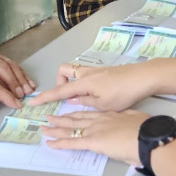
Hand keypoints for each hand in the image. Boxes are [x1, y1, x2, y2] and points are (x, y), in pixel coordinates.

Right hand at [30, 62, 154, 111]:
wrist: (142, 77)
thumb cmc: (123, 93)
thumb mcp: (103, 105)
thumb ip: (84, 102)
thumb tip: (72, 99)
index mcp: (83, 82)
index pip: (59, 91)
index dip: (45, 97)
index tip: (33, 102)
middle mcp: (86, 73)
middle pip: (63, 71)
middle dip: (59, 83)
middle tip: (67, 97)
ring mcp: (95, 70)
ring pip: (75, 72)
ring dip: (72, 83)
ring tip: (81, 98)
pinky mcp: (103, 71)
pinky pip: (85, 75)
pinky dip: (83, 83)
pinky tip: (94, 95)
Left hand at [40, 109, 148, 164]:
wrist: (148, 136)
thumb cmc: (146, 131)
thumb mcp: (136, 122)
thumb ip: (129, 124)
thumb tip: (130, 129)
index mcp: (110, 115)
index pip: (90, 114)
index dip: (78, 114)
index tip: (70, 113)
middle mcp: (99, 120)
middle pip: (76, 119)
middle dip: (62, 119)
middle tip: (50, 118)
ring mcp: (94, 129)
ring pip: (70, 129)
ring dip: (56, 129)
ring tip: (44, 128)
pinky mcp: (92, 141)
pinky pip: (72, 142)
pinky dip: (59, 143)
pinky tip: (50, 143)